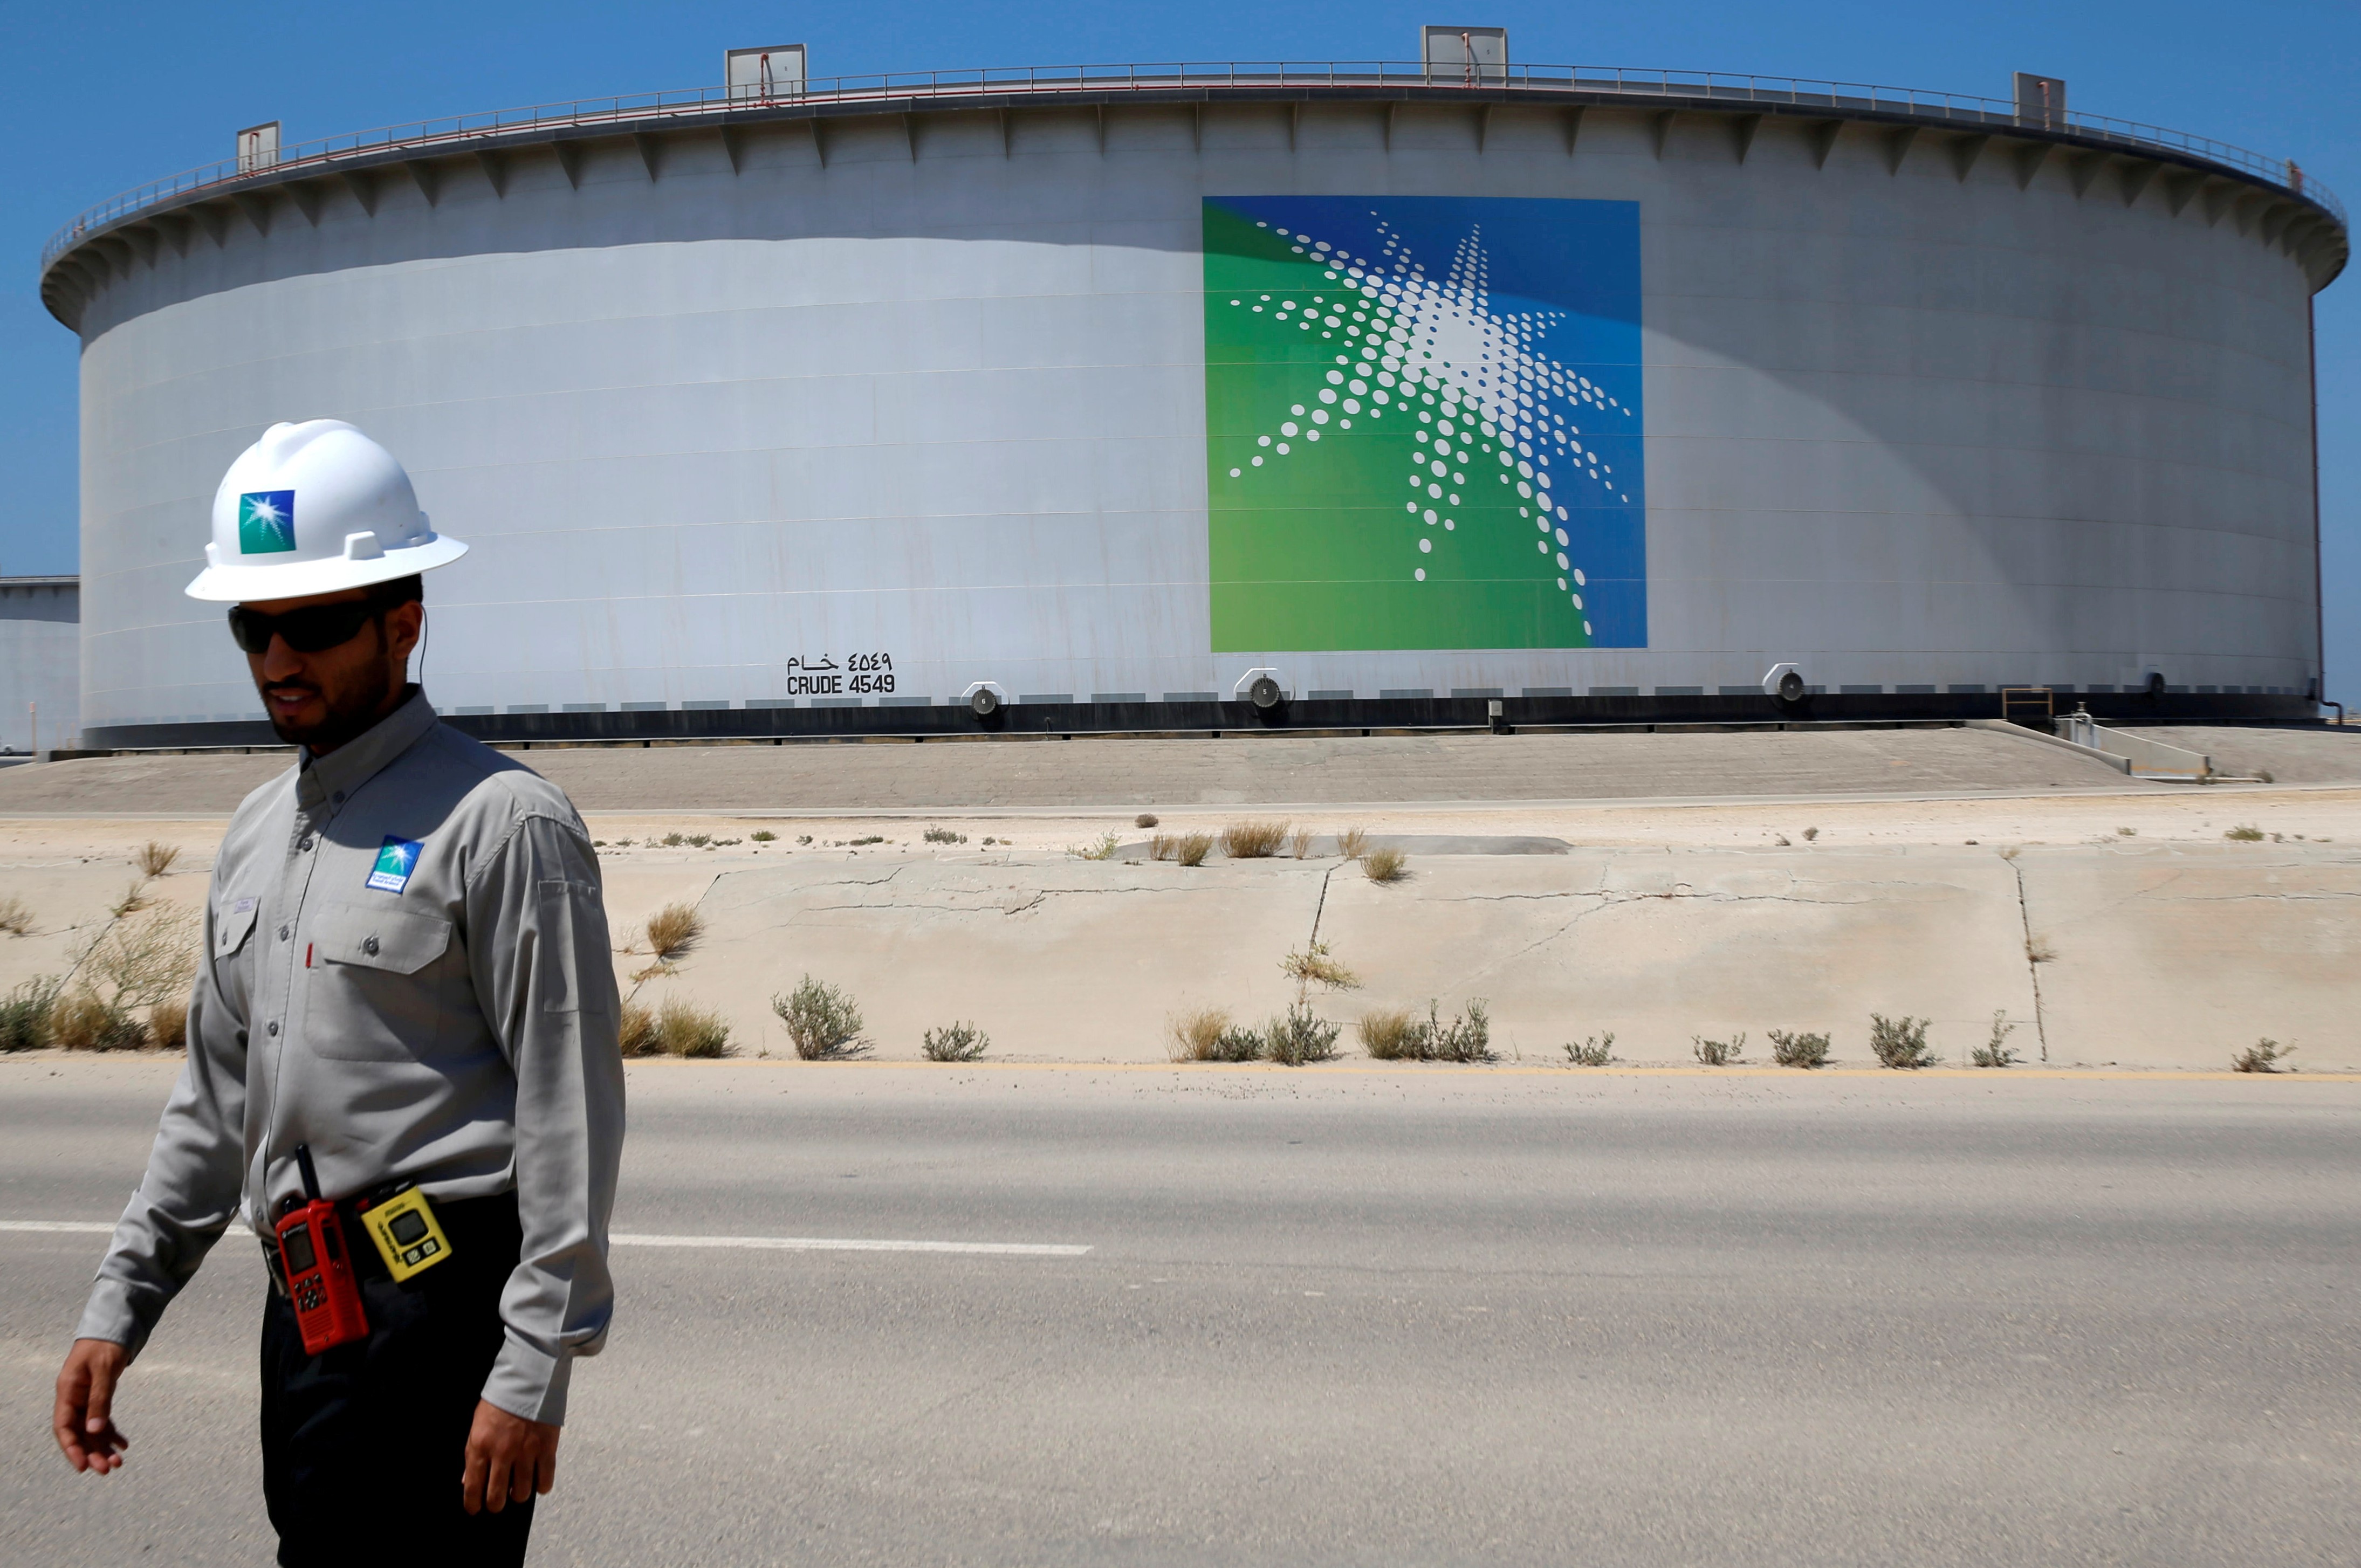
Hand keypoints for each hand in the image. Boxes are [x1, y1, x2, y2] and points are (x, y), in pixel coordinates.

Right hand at [54, 1338, 130, 1473]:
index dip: (71, 1448)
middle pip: (79, 1433)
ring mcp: (85, 1399)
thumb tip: (94, 1430)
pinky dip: (111, 1433)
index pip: (64, 1426)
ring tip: (118, 1462)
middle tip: (107, 1469)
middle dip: (91, 1453)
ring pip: (91, 1430)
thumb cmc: (105, 1345)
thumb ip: (100, 1398)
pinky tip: (123, 1444)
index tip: (83, 1466)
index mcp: (68, 1391)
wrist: (113, 1328)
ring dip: (103, 1446)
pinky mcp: (98, 1397)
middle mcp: (74, 1399)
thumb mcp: (103, 1370)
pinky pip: (102, 1420)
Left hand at [461, 1399, 560, 1514]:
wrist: (528, 1380)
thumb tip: (467, 1480)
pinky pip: (545, 1479)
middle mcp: (502, 1453)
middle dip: (496, 1504)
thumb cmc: (499, 1402)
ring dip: (519, 1495)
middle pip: (497, 1496)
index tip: (475, 1509)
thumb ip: (472, 1455)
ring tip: (518, 1488)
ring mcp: (526, 1452)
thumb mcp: (476, 1426)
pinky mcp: (547, 1448)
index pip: (473, 1487)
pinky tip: (538, 1483)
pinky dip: (541, 1486)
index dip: (473, 1504)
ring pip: (522, 1492)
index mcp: (480, 1446)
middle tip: (498, 1501)